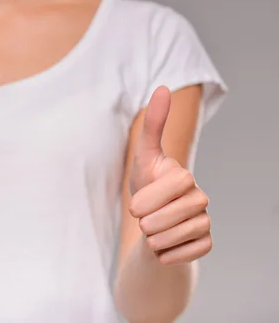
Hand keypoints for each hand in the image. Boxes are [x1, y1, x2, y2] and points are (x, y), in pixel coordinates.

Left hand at [128, 86, 211, 264]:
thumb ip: (153, 124)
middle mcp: (200, 198)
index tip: (135, 205)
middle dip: (148, 221)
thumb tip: (163, 87)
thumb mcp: (142, 155)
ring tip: (151, 232)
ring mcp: (205, 221)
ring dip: (155, 238)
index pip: (170, 187)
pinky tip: (162, 247)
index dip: (148, 198)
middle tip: (142, 220)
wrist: (148, 221)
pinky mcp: (206, 243)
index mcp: (185, 177)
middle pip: (170, 215)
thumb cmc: (145, 184)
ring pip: (176, 235)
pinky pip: (188, 253)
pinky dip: (168, 254)